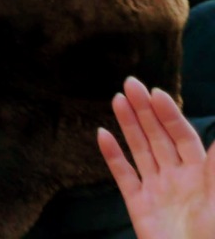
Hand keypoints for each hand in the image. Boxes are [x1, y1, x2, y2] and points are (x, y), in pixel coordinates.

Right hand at [99, 76, 214, 238]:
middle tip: (131, 84)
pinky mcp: (138, 205)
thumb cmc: (213, 234)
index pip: (182, 136)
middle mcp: (177, 177)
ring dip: (128, 124)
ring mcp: (156, 189)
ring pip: (140, 150)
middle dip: (145, 110)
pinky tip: (103, 135)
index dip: (169, 114)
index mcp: (200, 174)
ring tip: (117, 98)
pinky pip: (123, 175)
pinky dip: (112, 155)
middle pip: (158, 137)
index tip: (156, 93)